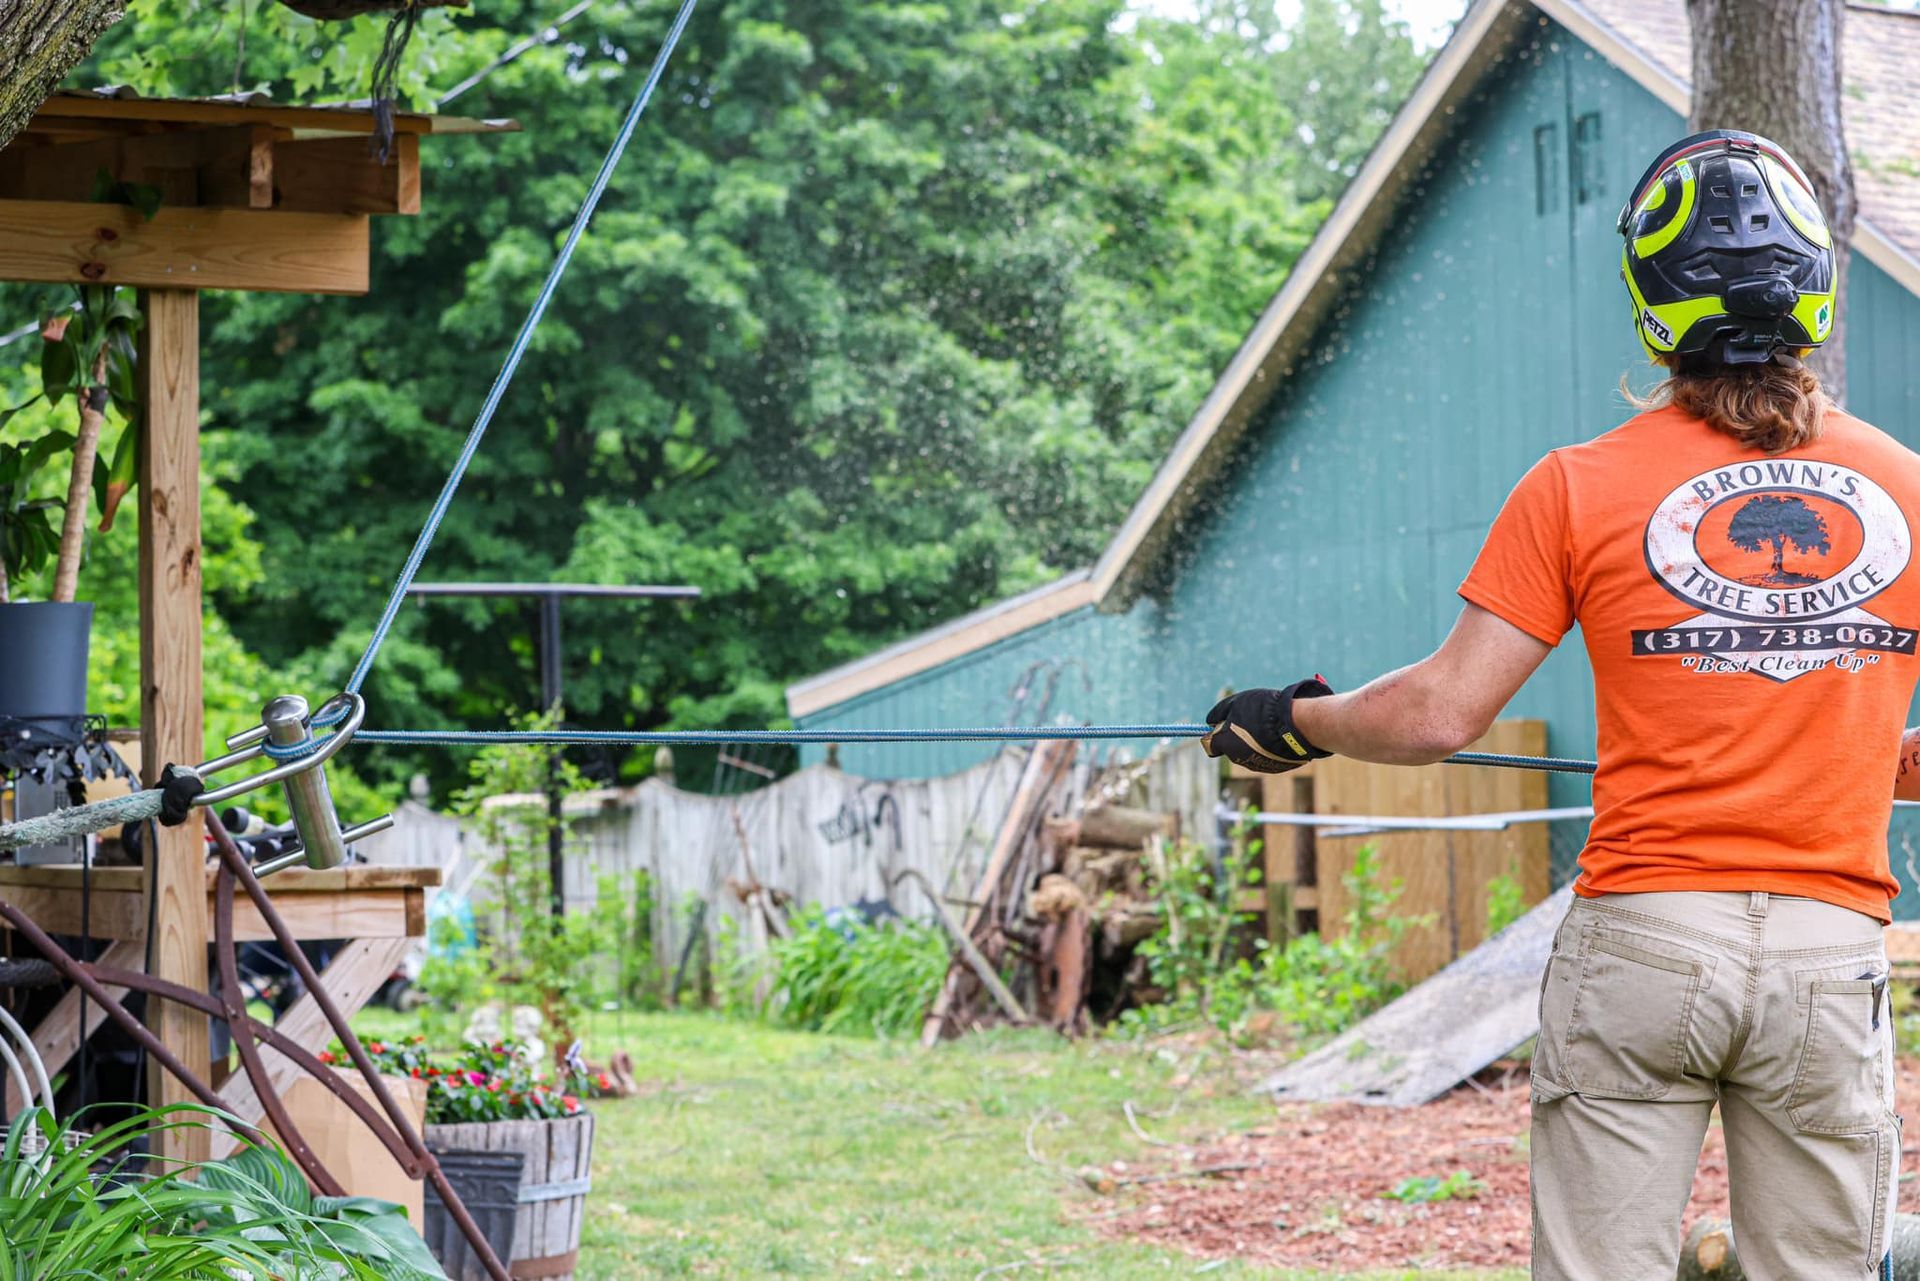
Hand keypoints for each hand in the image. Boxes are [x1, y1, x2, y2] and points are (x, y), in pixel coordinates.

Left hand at [1200, 678, 1333, 773]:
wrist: (1294, 724)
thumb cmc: (1262, 711)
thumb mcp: (1235, 703)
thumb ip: (1219, 712)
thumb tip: (1211, 721)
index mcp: (1225, 744)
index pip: (1210, 743)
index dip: (1216, 732)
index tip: (1224, 722)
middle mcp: (1238, 758)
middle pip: (1230, 748)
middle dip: (1236, 736)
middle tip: (1250, 719)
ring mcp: (1257, 765)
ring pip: (1249, 753)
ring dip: (1252, 742)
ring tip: (1267, 726)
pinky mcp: (1274, 768)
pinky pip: (1266, 757)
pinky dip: (1268, 748)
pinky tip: (1278, 735)